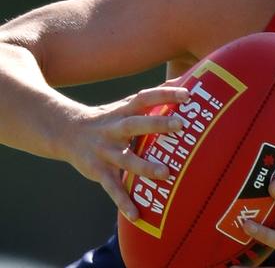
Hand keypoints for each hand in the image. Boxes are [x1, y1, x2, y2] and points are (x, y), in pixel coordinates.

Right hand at [61, 86, 188, 220]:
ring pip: (126, 159)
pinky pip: (112, 188)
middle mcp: (115, 128)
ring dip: (145, 167)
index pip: (146, 97)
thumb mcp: (125, 104)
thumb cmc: (108, 117)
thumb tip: (181, 79)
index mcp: (124, 110)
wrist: (65, 132)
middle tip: (181, 124)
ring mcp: (105, 150)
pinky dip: (123, 202)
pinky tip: (137, 215)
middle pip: (136, 124)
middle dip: (158, 124)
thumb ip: (152, 97)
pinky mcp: (98, 171)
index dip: (166, 94)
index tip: (188, 93)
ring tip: (166, 174)